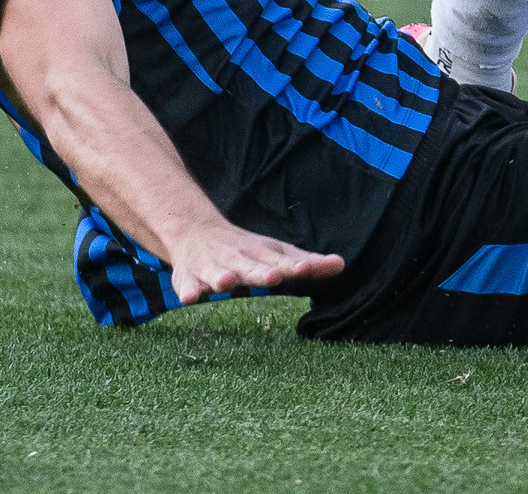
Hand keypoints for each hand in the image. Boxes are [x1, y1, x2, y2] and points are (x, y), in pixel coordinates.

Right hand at [165, 219, 346, 306]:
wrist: (193, 229)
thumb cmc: (244, 249)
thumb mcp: (275, 252)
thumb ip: (306, 262)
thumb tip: (341, 265)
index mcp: (261, 253)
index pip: (282, 260)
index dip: (294, 265)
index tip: (308, 269)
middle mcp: (238, 257)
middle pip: (251, 266)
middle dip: (261, 271)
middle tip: (274, 277)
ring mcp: (212, 266)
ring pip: (217, 273)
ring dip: (222, 278)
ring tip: (228, 282)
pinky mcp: (188, 276)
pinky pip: (187, 285)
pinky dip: (188, 290)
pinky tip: (190, 298)